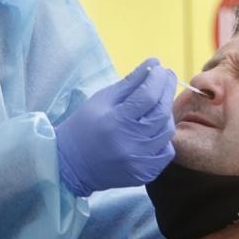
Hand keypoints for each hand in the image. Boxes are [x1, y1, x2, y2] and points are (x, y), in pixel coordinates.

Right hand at [55, 58, 176, 196]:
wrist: (71, 165)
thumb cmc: (84, 126)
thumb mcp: (102, 99)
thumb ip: (130, 82)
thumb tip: (153, 63)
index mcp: (115, 122)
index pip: (147, 96)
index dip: (157, 79)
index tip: (160, 67)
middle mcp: (130, 144)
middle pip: (161, 113)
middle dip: (167, 90)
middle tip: (167, 76)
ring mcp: (139, 162)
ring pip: (167, 132)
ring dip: (166, 112)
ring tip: (159, 101)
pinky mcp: (144, 174)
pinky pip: (166, 152)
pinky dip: (164, 137)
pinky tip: (155, 127)